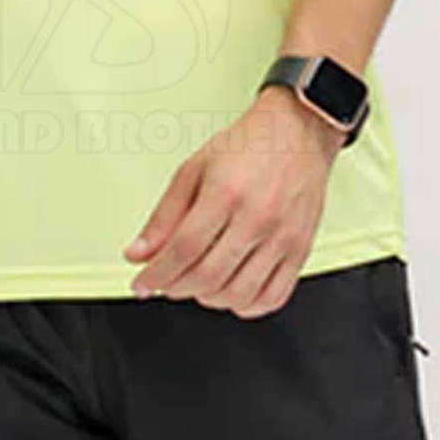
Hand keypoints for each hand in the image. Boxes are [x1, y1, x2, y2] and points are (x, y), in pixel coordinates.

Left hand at [124, 88, 344, 318]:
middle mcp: (257, 217)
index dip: (156, 275)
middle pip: (208, 275)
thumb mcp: (193, 170)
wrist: (296, 133)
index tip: (142, 284)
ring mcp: (283, 237)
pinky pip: (272, 297)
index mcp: (226, 193)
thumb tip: (139, 253)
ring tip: (197, 282)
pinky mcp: (301, 249)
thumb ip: (164, 216)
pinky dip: (246, 305)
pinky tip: (231, 290)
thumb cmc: (248, 147)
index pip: (183, 250)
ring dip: (208, 298)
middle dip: (177, 287)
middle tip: (167, 281)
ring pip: (238, 294)